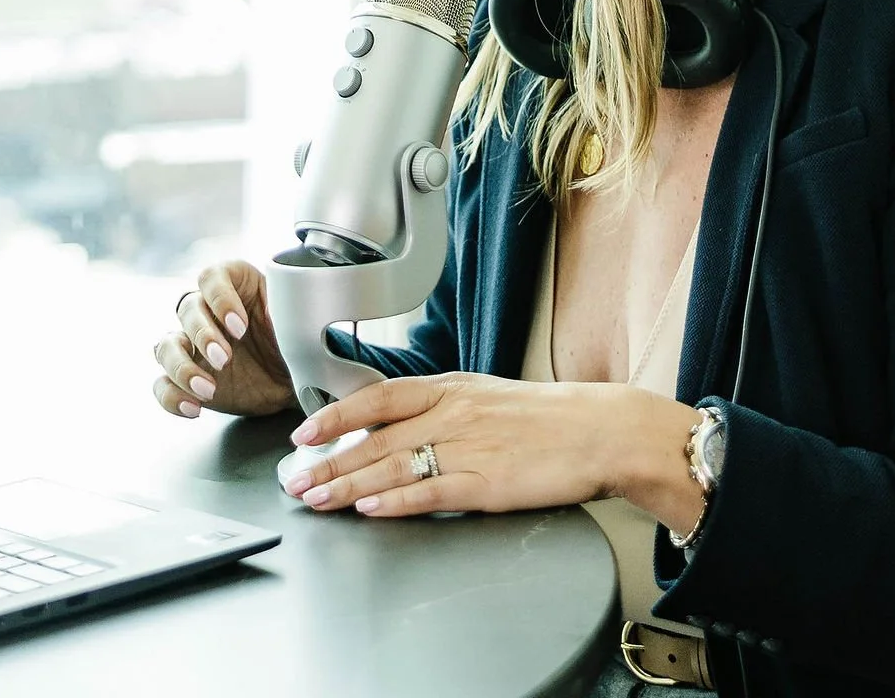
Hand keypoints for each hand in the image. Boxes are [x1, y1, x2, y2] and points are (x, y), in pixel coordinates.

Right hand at [151, 261, 294, 419]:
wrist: (298, 381)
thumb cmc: (296, 340)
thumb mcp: (296, 320)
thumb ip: (286, 309)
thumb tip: (274, 310)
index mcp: (234, 284)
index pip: (211, 278)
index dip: (220, 299)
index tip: (239, 326)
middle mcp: (209, 311)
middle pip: (187, 309)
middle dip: (202, 335)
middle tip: (223, 359)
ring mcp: (194, 345)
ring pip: (166, 346)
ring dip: (181, 367)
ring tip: (207, 389)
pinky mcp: (189, 378)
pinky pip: (163, 384)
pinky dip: (172, 396)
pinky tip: (194, 407)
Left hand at [284, 371, 695, 524]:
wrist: (598, 429)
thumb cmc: (546, 417)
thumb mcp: (485, 396)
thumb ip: (442, 408)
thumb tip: (399, 424)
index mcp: (451, 387)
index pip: (378, 397)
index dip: (336, 414)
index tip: (304, 431)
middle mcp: (452, 412)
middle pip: (376, 437)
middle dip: (329, 460)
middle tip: (295, 480)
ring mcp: (468, 447)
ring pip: (393, 464)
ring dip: (349, 484)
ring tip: (318, 498)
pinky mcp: (486, 481)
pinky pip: (431, 490)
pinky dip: (396, 499)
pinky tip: (371, 507)